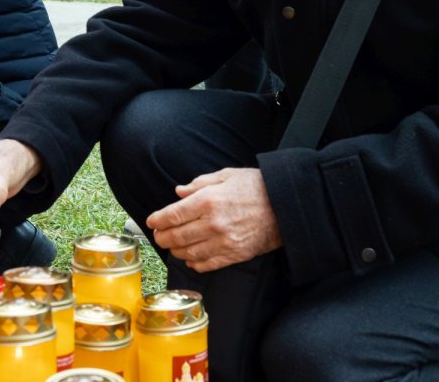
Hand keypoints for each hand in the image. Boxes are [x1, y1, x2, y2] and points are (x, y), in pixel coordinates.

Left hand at [146, 168, 282, 273]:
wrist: (287, 205)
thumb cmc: (256, 186)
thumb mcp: (226, 175)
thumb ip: (199, 184)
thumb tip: (179, 192)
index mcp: (208, 201)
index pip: (173, 215)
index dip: (158, 220)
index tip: (151, 222)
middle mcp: (213, 223)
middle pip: (177, 236)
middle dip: (163, 237)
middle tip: (158, 236)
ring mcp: (224, 242)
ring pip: (190, 252)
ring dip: (177, 252)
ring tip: (172, 248)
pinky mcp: (236, 254)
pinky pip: (209, 263)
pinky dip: (196, 264)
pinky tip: (190, 260)